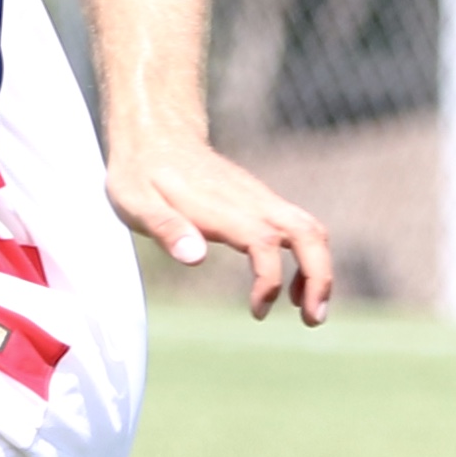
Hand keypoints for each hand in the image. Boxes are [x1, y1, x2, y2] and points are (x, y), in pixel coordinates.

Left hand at [109, 137, 334, 324]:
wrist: (156, 137)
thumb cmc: (141, 174)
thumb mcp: (135, 202)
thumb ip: (166, 228)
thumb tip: (196, 257)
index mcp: (222, 207)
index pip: (264, 243)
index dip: (270, 280)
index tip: (257, 311)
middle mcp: (251, 201)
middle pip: (308, 233)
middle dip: (320, 277)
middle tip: (314, 319)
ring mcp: (260, 199)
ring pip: (310, 230)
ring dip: (318, 271)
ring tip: (308, 313)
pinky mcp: (261, 202)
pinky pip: (299, 229)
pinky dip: (306, 259)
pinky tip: (286, 288)